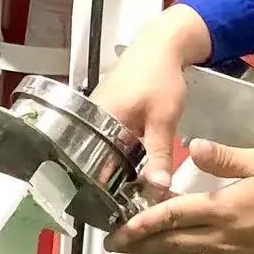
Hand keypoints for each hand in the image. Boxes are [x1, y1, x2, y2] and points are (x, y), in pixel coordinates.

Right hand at [91, 5, 211, 190]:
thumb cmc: (160, 78)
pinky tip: (131, 166)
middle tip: (129, 203)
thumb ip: (159, 154)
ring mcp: (96, 115)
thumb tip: (157, 187)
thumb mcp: (164, 119)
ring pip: (103, 150)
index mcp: (97, 123)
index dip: (104, 188)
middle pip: (95, 160)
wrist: (162, 45)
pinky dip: (120, 151)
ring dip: (117, 166)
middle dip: (113, 181)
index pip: (91, 166)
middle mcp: (89, 120)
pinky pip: (108, 139)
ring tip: (130, 192)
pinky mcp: (106, 112)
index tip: (119, 208)